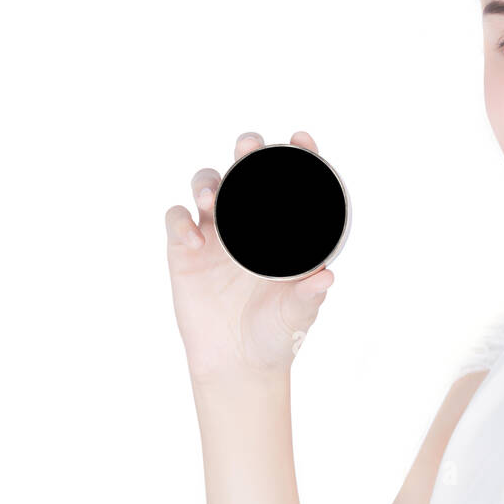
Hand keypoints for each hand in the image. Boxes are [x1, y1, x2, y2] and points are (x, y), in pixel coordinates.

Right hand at [165, 130, 335, 385]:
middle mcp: (247, 222)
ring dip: (206, 180)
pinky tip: (192, 237)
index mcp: (281, 228)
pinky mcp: (184, 251)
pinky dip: (180, 221)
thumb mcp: (297, 315)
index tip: (301, 138)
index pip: (289, 179)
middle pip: (243, 170)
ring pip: (206, 184)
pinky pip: (176, 220)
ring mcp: (214, 233)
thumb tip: (327, 277)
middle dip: (246, 150)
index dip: (296, 154)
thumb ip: (309, 297)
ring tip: (210, 196)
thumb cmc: (276, 334)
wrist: (237, 365)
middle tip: (249, 148)